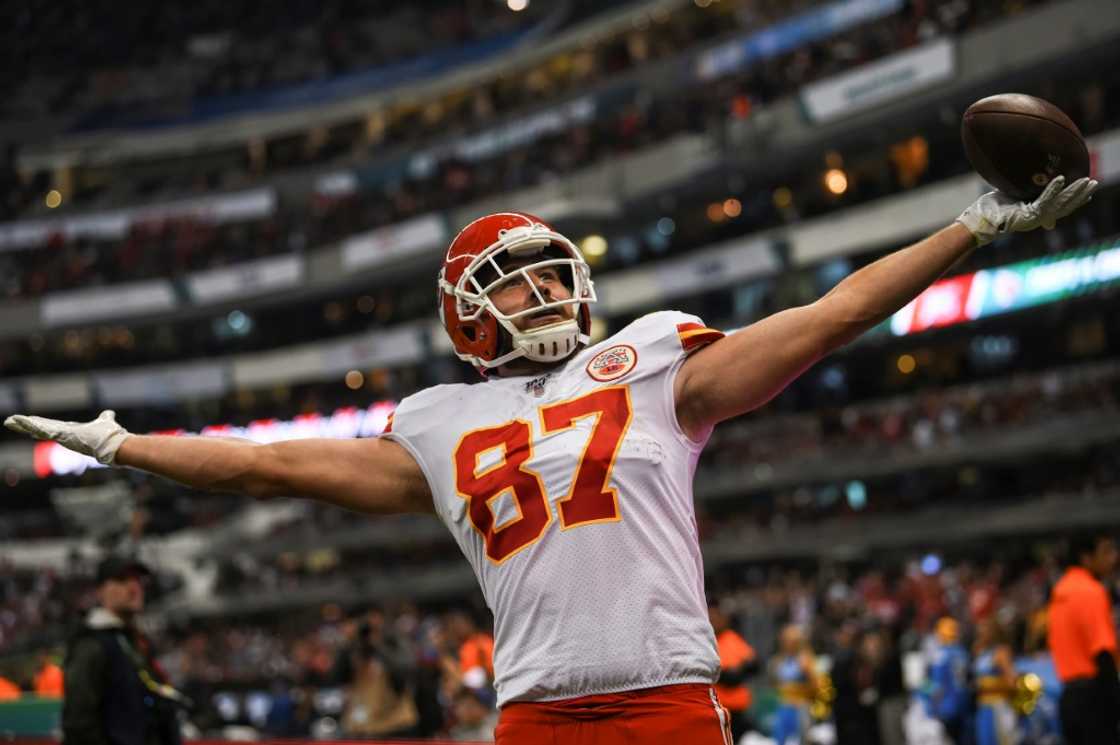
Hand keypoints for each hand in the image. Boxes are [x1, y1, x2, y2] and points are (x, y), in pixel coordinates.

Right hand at [4, 409, 129, 464]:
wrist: (111, 443)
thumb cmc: (107, 435)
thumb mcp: (104, 422)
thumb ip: (105, 418)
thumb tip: (109, 414)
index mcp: (69, 431)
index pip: (51, 427)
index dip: (39, 424)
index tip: (29, 421)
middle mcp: (62, 434)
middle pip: (40, 428)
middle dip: (25, 425)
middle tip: (10, 421)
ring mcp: (60, 436)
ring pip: (37, 429)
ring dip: (23, 425)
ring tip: (9, 421)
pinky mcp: (59, 435)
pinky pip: (41, 429)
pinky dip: (29, 425)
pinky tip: (18, 420)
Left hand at [956, 175, 1097, 246]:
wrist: (977, 223)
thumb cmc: (989, 210)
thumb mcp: (1009, 199)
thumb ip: (1021, 195)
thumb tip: (1025, 185)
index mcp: (1034, 214)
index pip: (1059, 207)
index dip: (1074, 201)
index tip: (1087, 195)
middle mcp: (1037, 218)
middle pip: (1065, 206)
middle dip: (1080, 195)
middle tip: (1094, 184)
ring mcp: (1033, 218)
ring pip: (1060, 204)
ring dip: (1074, 192)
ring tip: (1087, 181)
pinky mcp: (1028, 215)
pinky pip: (1044, 201)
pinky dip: (1052, 190)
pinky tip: (1061, 179)